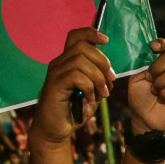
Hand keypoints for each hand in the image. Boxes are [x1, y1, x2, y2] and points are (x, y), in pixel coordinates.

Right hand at [31, 28, 114, 146]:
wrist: (55, 130)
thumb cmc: (73, 112)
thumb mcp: (92, 94)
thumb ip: (100, 82)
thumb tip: (110, 75)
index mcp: (68, 62)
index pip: (75, 37)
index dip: (90, 33)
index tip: (106, 40)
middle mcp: (59, 63)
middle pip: (82, 47)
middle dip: (102, 61)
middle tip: (110, 80)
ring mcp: (55, 73)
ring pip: (80, 61)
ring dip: (98, 77)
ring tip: (102, 92)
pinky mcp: (54, 85)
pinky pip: (76, 76)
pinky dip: (89, 86)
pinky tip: (91, 98)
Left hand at [127, 38, 164, 133]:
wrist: (144, 119)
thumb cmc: (139, 100)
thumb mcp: (136, 79)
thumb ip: (143, 65)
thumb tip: (150, 54)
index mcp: (160, 66)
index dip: (162, 44)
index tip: (153, 47)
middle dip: (157, 67)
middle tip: (150, 79)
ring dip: (160, 84)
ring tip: (155, 93)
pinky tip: (162, 100)